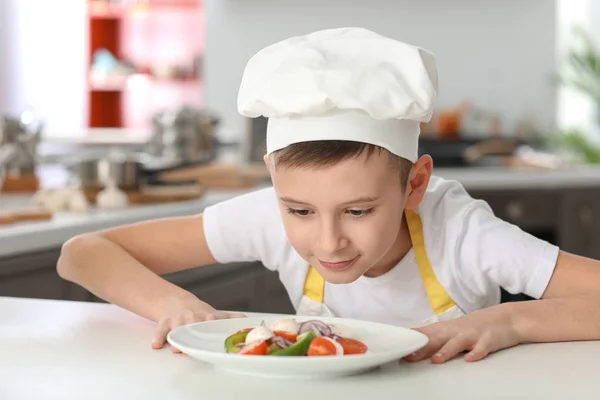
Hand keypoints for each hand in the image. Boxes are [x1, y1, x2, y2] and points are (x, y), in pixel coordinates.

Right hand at [152, 294, 245, 352]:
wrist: (175, 301)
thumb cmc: (197, 311)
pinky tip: (156, 345)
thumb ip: (229, 317)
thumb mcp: (214, 313)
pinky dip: (158, 337)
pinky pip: (160, 331)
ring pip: (176, 329)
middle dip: (195, 332)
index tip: (217, 330)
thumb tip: (246, 320)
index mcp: (205, 316)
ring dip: (177, 337)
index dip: (215, 325)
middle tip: (196, 341)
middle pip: (193, 326)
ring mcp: (177, 320)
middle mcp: (191, 318)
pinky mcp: (164, 323)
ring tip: (176, 348)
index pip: (212, 322)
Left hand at [404, 303, 519, 363]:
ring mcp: (473, 335)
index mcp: (448, 329)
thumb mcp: (454, 330)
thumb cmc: (476, 327)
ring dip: (447, 351)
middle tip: (409, 356)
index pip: (426, 334)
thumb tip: (415, 345)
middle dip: (423, 348)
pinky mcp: (489, 340)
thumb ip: (436, 338)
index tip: (397, 345)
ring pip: (458, 343)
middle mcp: (458, 331)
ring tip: (436, 360)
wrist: (506, 318)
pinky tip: (470, 359)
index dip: (412, 340)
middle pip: (438, 339)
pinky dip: (477, 352)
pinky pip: (483, 347)